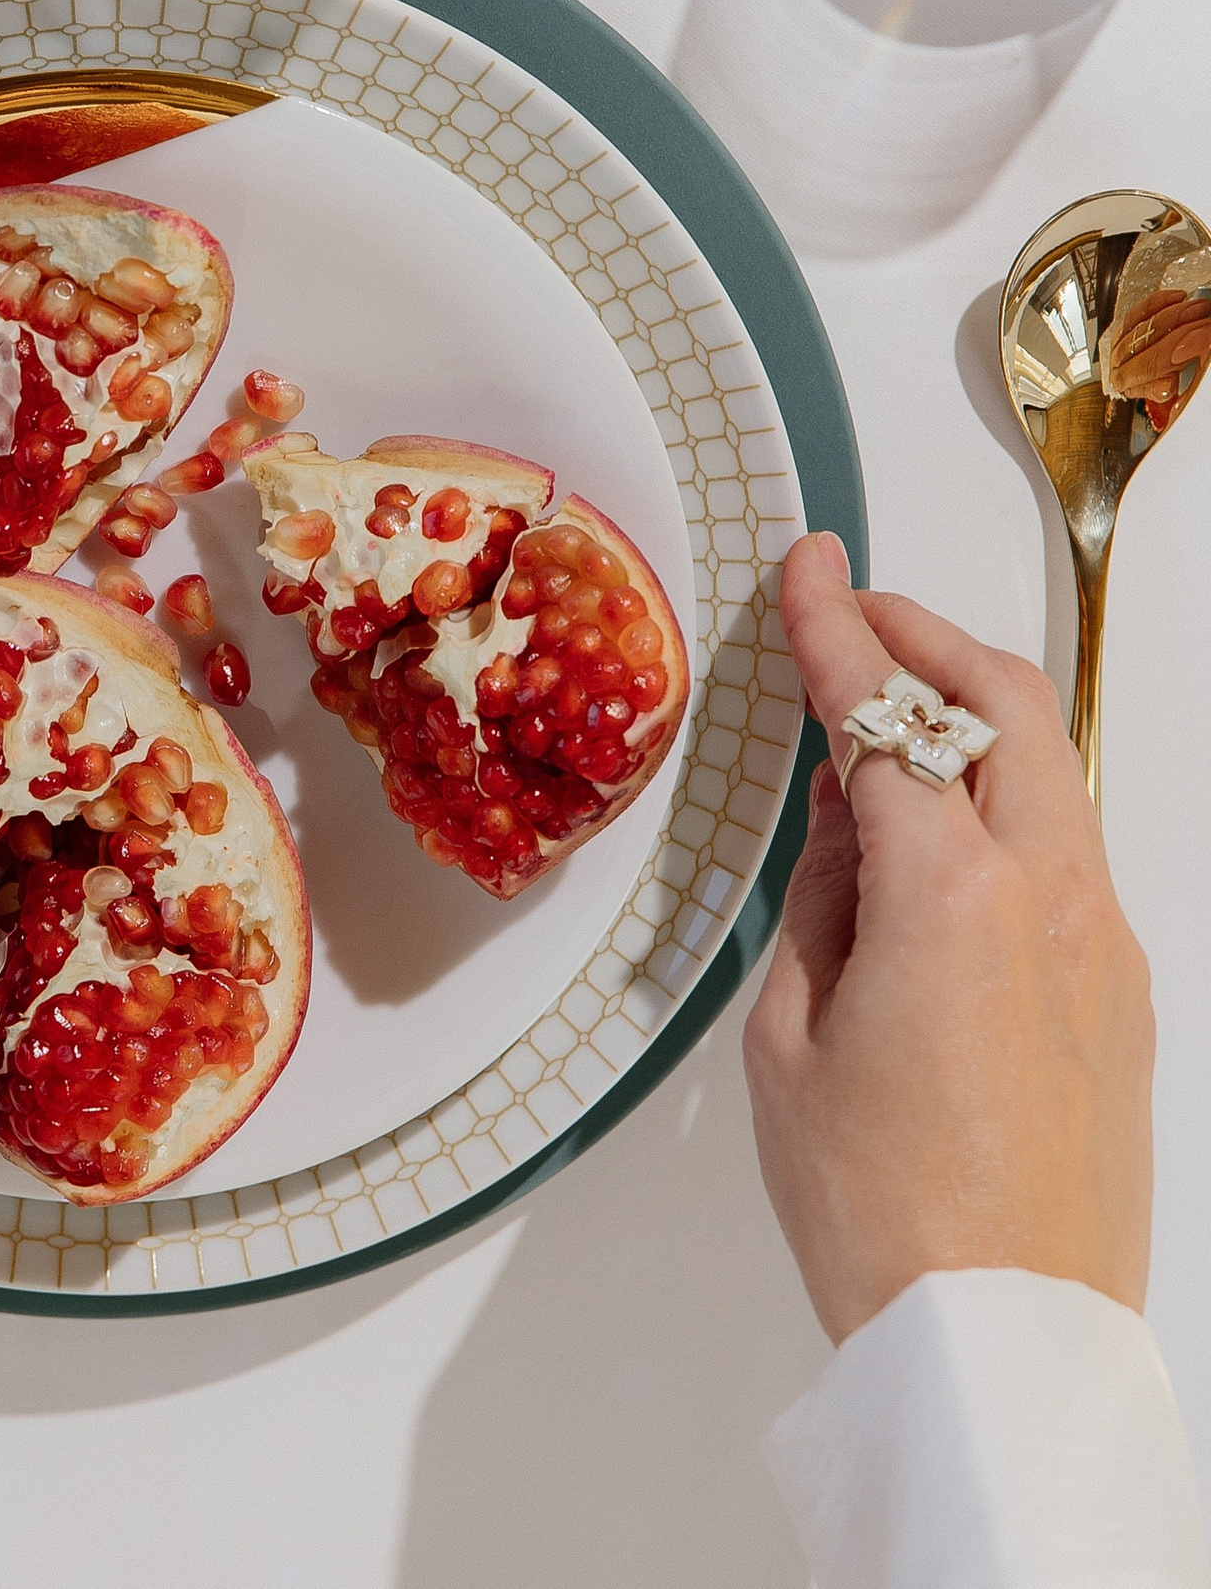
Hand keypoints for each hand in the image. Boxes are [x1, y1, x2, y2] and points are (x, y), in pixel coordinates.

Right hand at [743, 532, 1153, 1343]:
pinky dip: (1000, 798)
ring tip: (884, 714)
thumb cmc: (881, 1210)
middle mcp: (1052, 899)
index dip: (833, 627)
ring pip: (1048, 771)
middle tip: (850, 612)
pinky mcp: (1124, 997)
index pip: (884, 715)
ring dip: (970, 714)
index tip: (807, 567)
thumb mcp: (788, 1034)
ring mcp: (1106, 946)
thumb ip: (819, 896)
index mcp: (953, 895)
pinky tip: (934, 832)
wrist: (1003, 1346)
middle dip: (924, 635)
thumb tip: (842, 816)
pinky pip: (1066, 852)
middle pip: (1004, 704)